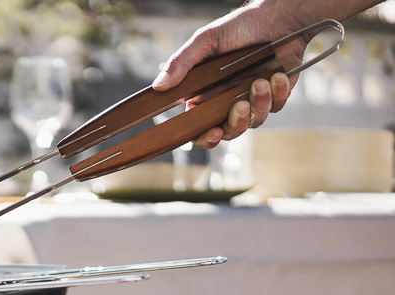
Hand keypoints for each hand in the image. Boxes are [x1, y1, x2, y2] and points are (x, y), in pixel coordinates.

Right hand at [151, 4, 306, 147]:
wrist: (278, 15)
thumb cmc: (240, 25)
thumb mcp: (206, 40)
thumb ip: (181, 63)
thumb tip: (158, 86)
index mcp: (206, 93)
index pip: (199, 126)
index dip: (205, 136)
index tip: (213, 132)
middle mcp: (228, 100)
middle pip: (229, 131)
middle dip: (236, 124)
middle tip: (240, 106)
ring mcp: (253, 99)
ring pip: (255, 121)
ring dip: (259, 104)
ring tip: (261, 81)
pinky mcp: (276, 94)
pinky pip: (276, 106)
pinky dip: (277, 93)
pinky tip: (276, 75)